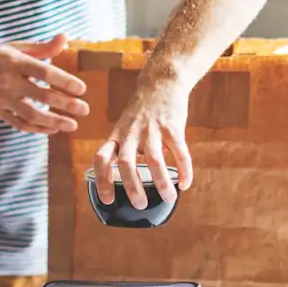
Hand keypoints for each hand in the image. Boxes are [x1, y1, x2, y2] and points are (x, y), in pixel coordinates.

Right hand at [0, 34, 88, 133]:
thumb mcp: (14, 47)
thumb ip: (41, 47)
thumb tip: (65, 37)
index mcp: (14, 61)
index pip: (43, 71)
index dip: (64, 81)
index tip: (82, 88)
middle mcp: (8, 81)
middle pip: (41, 96)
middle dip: (65, 104)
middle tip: (84, 110)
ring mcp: (2, 99)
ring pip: (32, 114)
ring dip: (54, 121)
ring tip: (73, 125)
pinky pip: (20, 124)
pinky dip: (37, 129)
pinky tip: (53, 129)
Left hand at [91, 75, 192, 208]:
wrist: (161, 82)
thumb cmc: (141, 111)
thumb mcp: (124, 127)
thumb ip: (123, 149)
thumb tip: (127, 182)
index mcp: (117, 135)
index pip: (102, 158)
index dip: (103, 180)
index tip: (108, 199)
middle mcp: (132, 134)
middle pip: (127, 163)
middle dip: (132, 186)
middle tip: (139, 204)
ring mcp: (152, 130)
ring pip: (154, 160)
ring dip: (161, 182)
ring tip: (169, 198)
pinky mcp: (173, 126)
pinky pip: (179, 152)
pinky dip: (184, 170)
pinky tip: (185, 183)